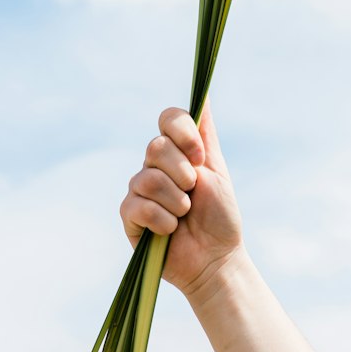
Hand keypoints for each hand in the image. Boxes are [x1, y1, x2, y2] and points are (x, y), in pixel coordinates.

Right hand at [120, 101, 243, 299]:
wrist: (217, 258)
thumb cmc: (220, 216)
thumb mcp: (217, 169)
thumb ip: (206, 133)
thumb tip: (205, 92)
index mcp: (177, 151)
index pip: (168, 118)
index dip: (182, 132)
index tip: (200, 155)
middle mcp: (155, 166)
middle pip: (156, 146)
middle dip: (183, 172)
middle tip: (194, 191)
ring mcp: (140, 190)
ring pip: (147, 177)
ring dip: (176, 199)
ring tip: (185, 214)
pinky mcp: (130, 217)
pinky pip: (137, 205)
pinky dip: (162, 218)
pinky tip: (171, 229)